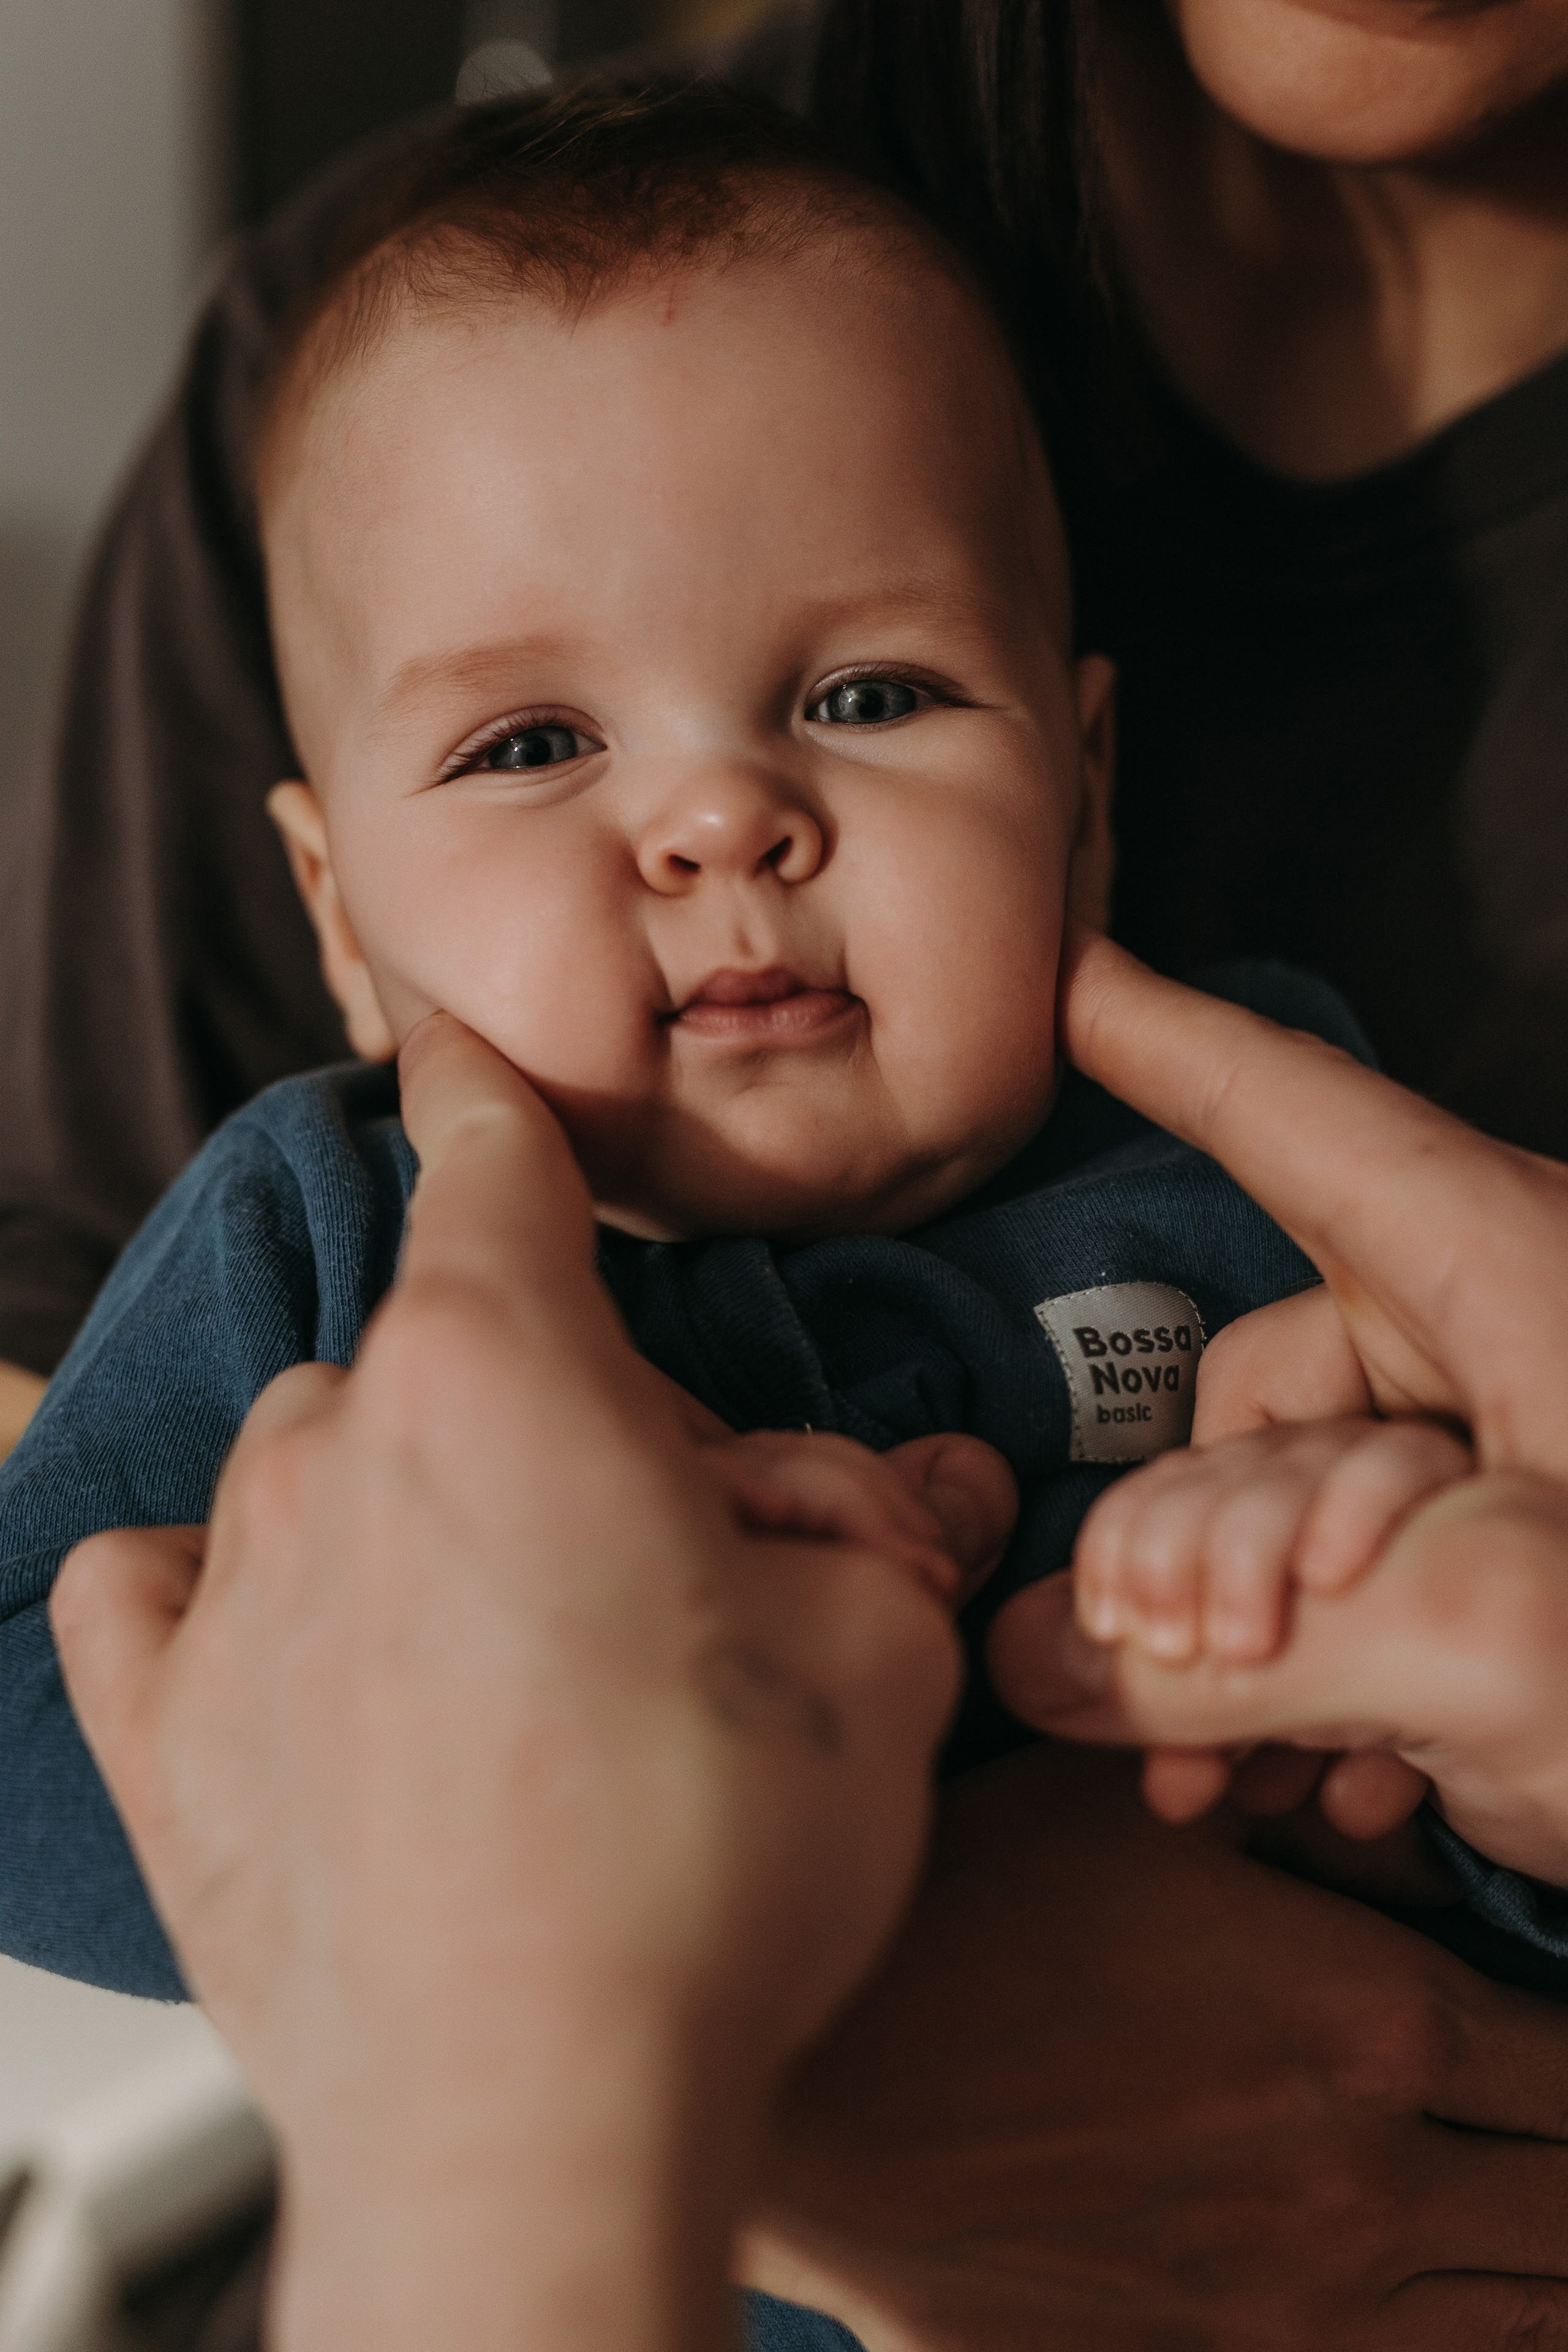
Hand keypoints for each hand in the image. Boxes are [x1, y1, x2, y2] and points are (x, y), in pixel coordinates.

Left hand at [50, 1015, 1013, 2351]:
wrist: (533, 2123)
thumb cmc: (708, 1868)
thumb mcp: (875, 1646)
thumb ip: (875, 1516)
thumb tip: (894, 1482)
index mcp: (504, 1373)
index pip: (486, 1159)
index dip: (492, 1086)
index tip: (455, 1041)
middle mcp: (338, 1444)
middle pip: (458, 1357)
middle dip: (569, 1425)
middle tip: (681, 1573)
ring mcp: (236, 1586)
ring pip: (330, 1469)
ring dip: (425, 1513)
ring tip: (533, 1660)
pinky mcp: (168, 1734)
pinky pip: (162, 1591)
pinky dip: (226, 1589)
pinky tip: (291, 1643)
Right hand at [747, 1744, 1567, 2350]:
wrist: (826, 2083)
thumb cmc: (982, 1913)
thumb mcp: (1148, 1821)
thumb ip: (1302, 1819)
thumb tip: (1406, 1833)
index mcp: (1369, 2024)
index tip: (1566, 2033)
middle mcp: (1364, 2185)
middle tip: (1557, 2125)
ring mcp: (1296, 2305)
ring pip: (1511, 2314)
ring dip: (1541, 2265)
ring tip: (1534, 2219)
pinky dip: (1457, 2334)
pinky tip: (1447, 2296)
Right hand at [988, 932, 1567, 1885]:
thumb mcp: (1489, 1646)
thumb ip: (1236, 1657)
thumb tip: (1039, 1670)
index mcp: (1518, 1271)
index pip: (1305, 1119)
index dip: (1174, 1046)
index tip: (1073, 974)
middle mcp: (1516, 1326)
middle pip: (1266, 1377)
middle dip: (1187, 1540)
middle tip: (1164, 1679)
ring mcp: (1534, 1433)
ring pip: (1313, 1492)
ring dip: (1253, 1635)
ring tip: (1230, 1772)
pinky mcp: (1549, 1525)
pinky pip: (1393, 1554)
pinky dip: (1343, 1660)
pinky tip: (1347, 1777)